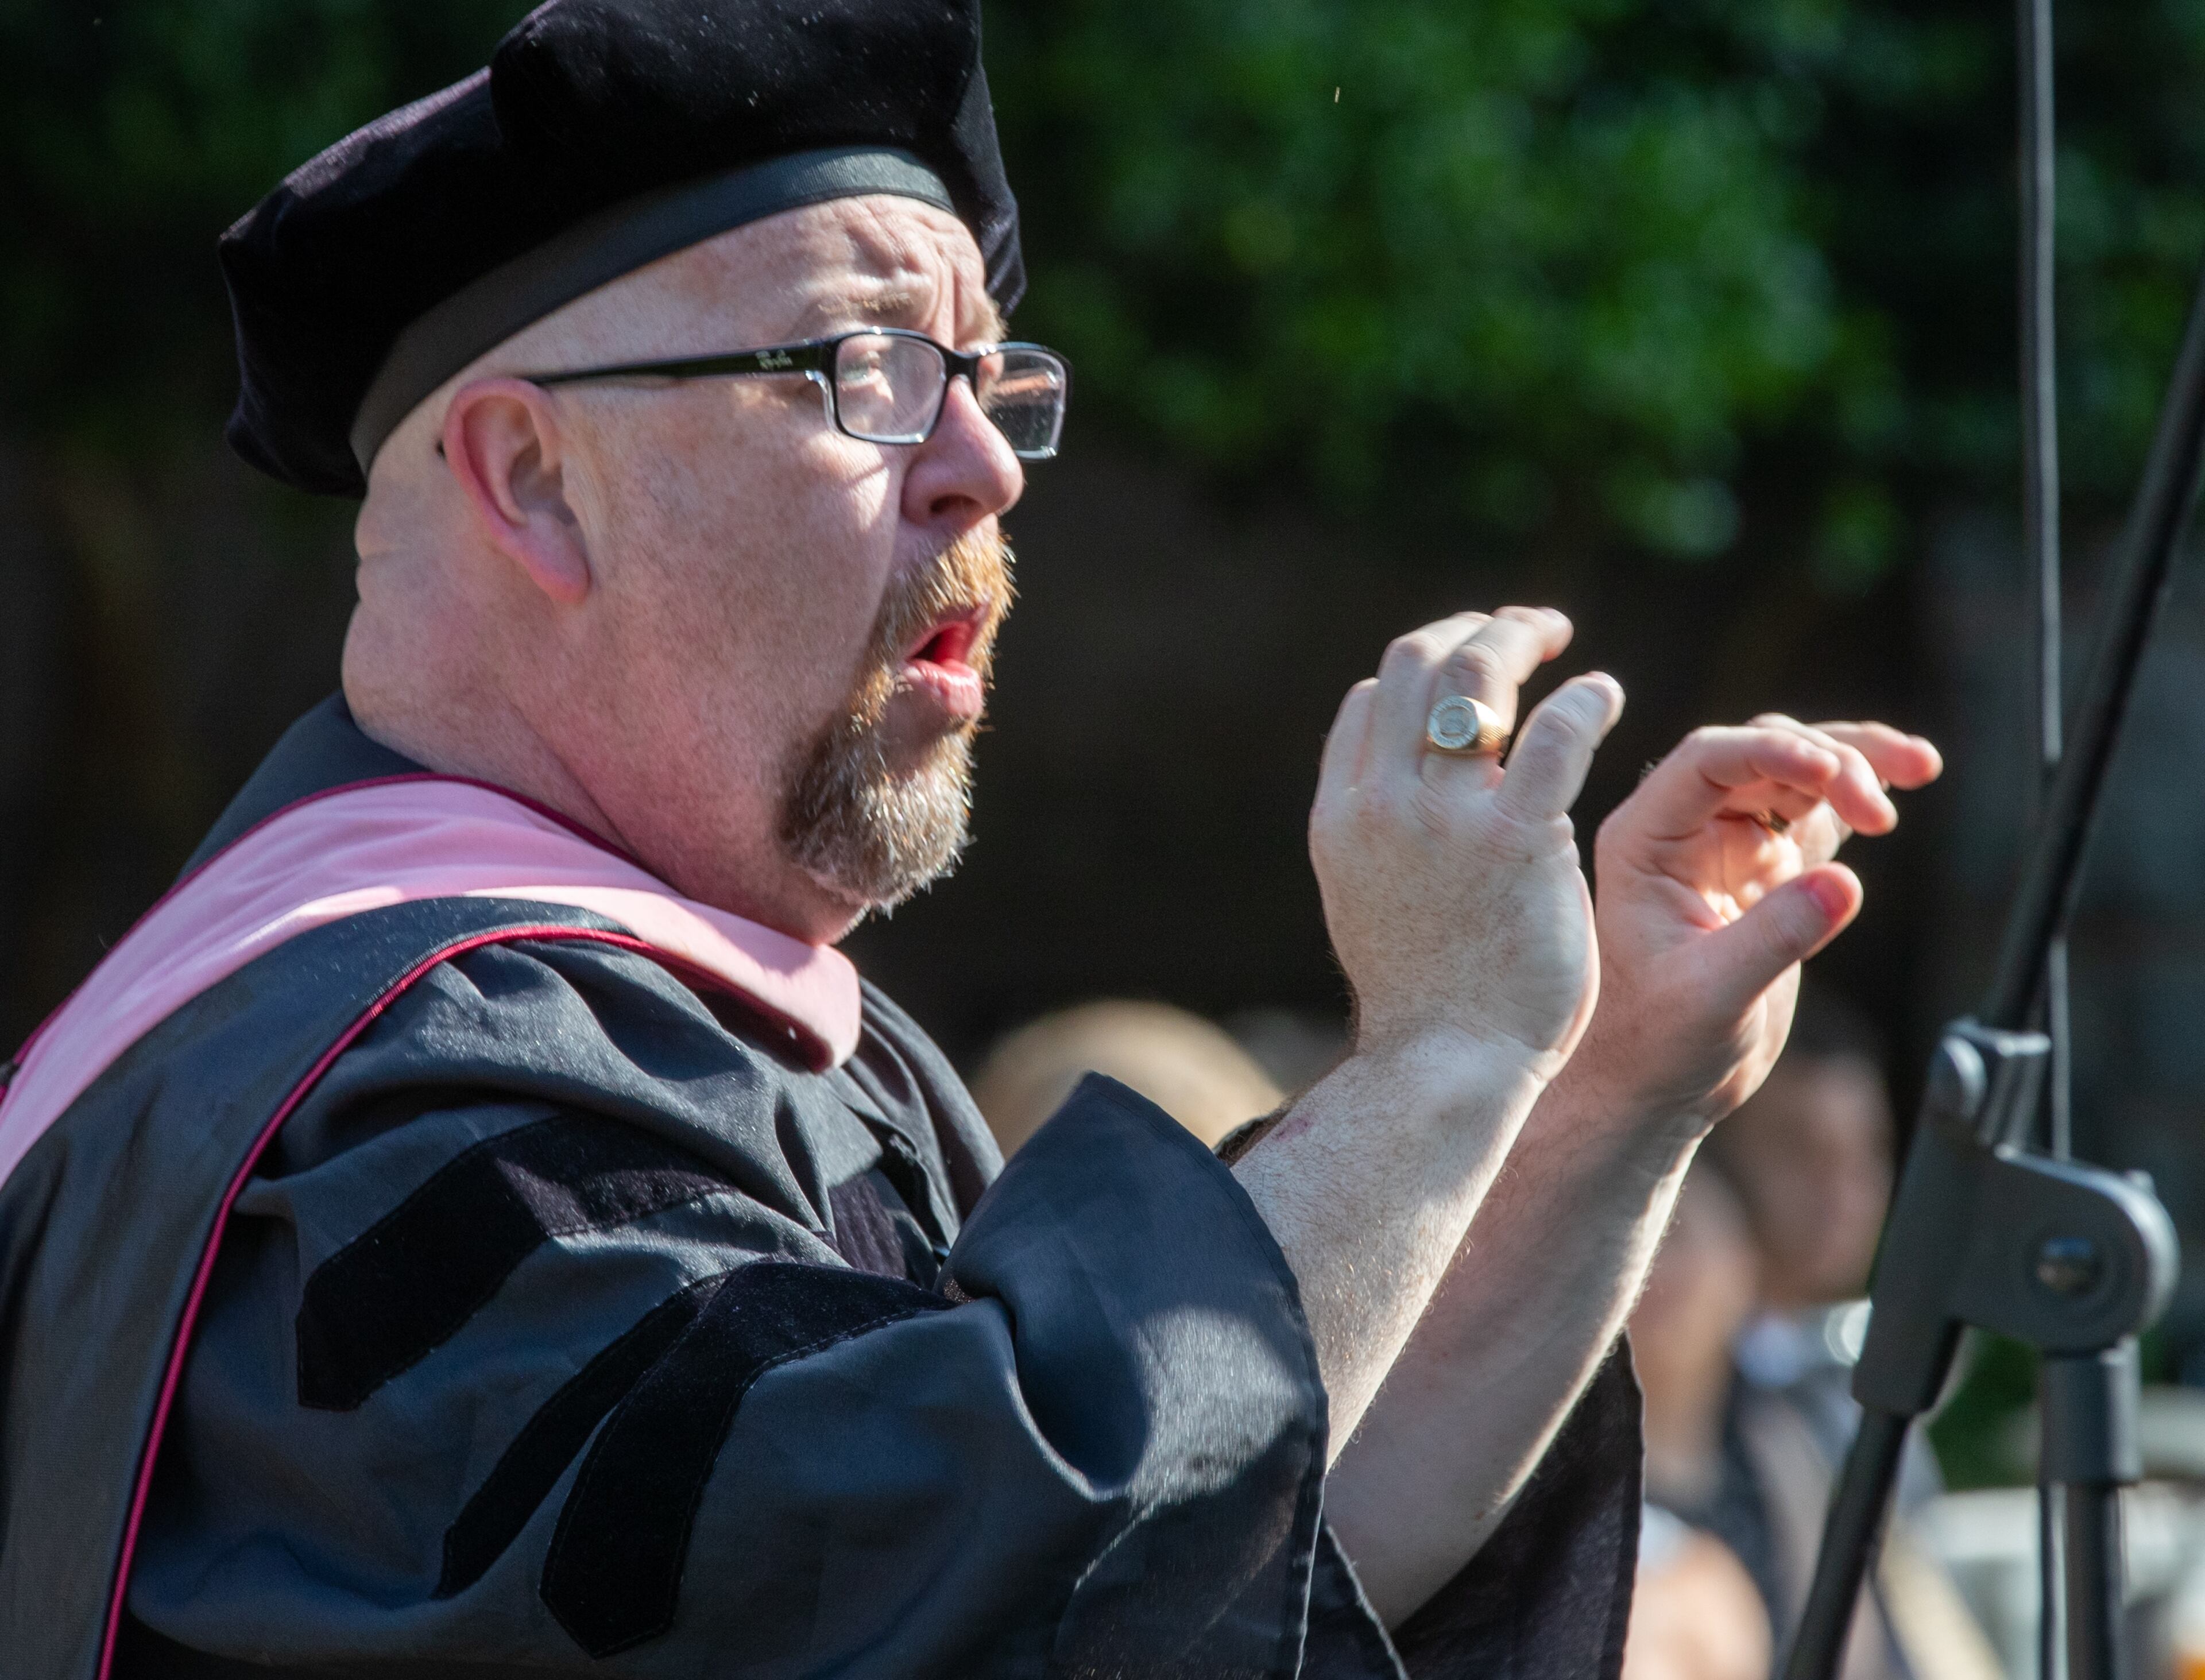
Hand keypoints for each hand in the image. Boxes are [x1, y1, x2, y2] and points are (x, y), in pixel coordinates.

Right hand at [1310, 607, 1623, 1076]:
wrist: (1446, 1067)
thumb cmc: (1425, 1000)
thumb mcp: (1364, 902)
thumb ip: (1376, 836)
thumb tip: (1388, 783)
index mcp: (1341, 817)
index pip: (1372, 700)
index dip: (1423, 671)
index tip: (1473, 674)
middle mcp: (1381, 803)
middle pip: (1417, 663)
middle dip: (1471, 627)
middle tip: (1522, 629)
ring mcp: (1445, 817)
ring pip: (1479, 674)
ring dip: (1520, 636)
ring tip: (1557, 636)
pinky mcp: (1518, 838)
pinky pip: (1557, 730)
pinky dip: (1584, 697)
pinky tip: (1603, 695)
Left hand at [1554, 714, 1941, 1140]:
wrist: (1658, 1085)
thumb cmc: (1658, 1044)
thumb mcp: (1710, 997)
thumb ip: (1773, 937)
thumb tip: (1846, 882)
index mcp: (1644, 841)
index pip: (1706, 761)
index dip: (1772, 752)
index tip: (1833, 776)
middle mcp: (1682, 829)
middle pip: (1760, 753)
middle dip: (1828, 764)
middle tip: (1882, 815)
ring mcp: (1729, 844)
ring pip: (1794, 772)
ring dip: (1854, 762)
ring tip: (1920, 769)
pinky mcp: (1772, 870)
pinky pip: (1818, 811)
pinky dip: (1859, 793)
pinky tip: (1910, 776)